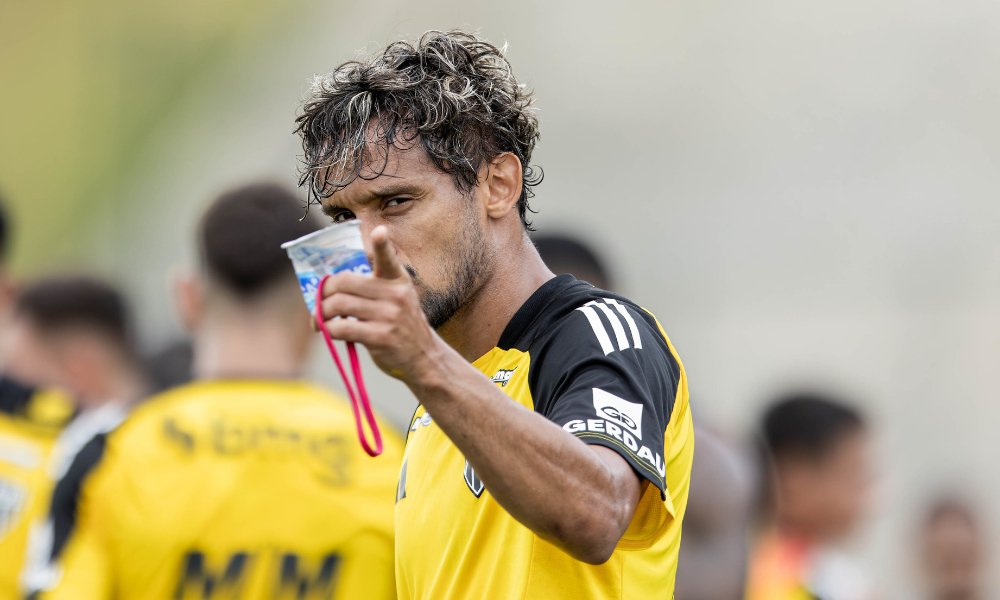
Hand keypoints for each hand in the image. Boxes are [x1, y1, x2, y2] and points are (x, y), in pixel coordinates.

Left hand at [317, 226, 439, 379]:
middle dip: (324, 292)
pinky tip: (328, 332)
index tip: (379, 231)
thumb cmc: (402, 326)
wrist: (424, 357)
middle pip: (344, 282)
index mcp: (398, 281)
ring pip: (338, 305)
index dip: (382, 244)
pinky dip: (328, 329)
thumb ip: (372, 289)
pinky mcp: (381, 337)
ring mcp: (389, 316)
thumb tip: (329, 289)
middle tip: (319, 302)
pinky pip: (342, 328)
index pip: (388, 258)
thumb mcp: (398, 300)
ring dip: (321, 313)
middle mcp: (395, 295)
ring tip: (319, 320)